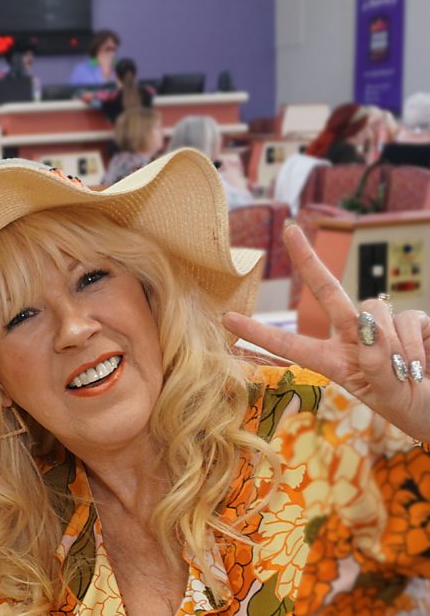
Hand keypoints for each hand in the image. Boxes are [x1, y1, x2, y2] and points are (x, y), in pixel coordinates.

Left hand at [222, 225, 429, 441]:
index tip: (227, 319)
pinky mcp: (413, 322)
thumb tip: (369, 330)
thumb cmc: (413, 408)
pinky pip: (410, 319)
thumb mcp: (390, 396)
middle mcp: (354, 339)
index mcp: (334, 363)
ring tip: (409, 373)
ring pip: (378, 310)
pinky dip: (419, 343)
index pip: (291, 345)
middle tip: (289, 230)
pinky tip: (424, 363)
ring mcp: (383, 328)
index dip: (260, 333)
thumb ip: (377, 368)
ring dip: (396, 345)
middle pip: (327, 291)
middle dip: (308, 260)